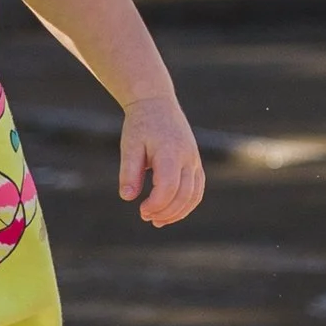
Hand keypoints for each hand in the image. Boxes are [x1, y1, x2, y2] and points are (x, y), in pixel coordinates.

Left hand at [119, 97, 204, 227]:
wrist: (157, 104)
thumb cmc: (140, 125)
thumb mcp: (129, 146)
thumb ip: (129, 172)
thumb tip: (128, 197)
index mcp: (170, 152)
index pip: (168, 187)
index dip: (156, 204)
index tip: (141, 210)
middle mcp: (187, 158)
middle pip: (183, 195)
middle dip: (165, 212)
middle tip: (145, 217)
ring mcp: (194, 161)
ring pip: (194, 196)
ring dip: (177, 213)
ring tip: (157, 221)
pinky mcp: (195, 164)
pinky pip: (197, 190)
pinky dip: (186, 205)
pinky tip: (169, 213)